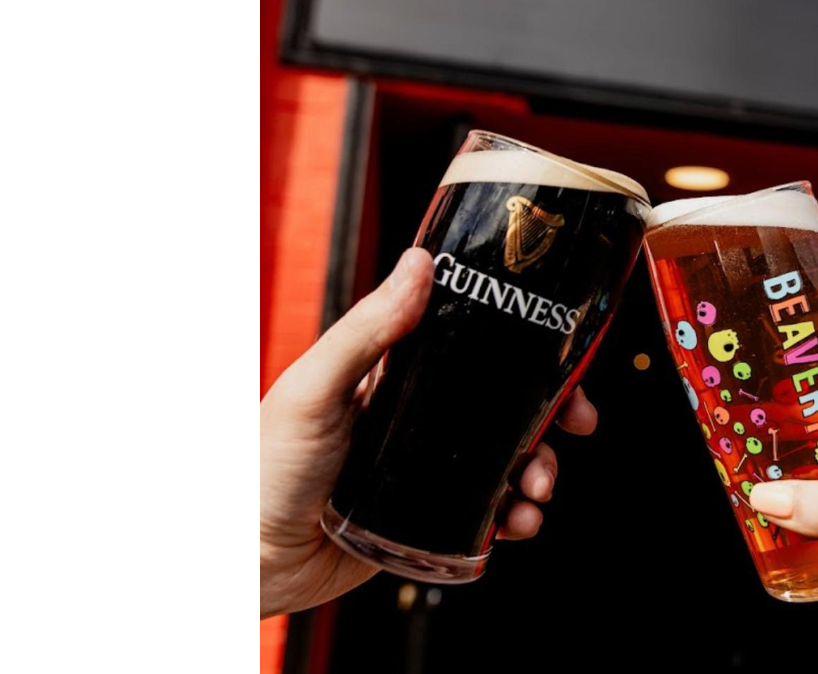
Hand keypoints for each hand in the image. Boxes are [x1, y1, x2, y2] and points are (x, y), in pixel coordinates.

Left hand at [260, 248, 598, 619]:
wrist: (241, 557)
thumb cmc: (260, 462)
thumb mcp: (315, 386)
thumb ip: (368, 329)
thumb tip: (419, 261)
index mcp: (397, 373)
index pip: (476, 346)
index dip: (527, 349)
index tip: (565, 354)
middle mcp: (418, 416)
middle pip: (506, 404)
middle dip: (551, 413)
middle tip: (577, 424)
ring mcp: (425, 467)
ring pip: (506, 459)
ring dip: (539, 468)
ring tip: (537, 489)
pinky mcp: (426, 518)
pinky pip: (487, 513)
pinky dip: (515, 516)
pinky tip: (518, 522)